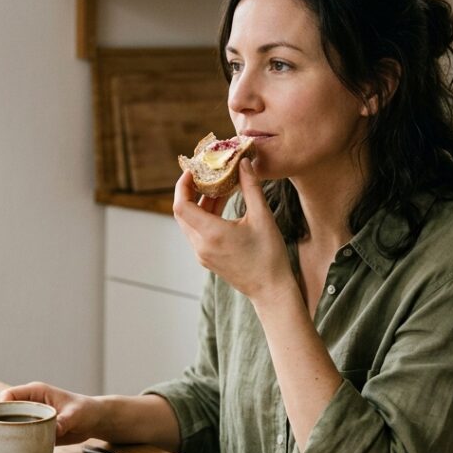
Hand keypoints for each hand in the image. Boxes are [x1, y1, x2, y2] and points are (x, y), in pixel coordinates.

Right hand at [0, 382, 106, 444]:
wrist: (95, 421)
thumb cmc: (86, 410)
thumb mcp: (75, 415)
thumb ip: (63, 421)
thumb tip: (52, 431)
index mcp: (35, 392)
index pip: (9, 395)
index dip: (1, 407)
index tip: (1, 423)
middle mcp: (30, 404)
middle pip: (5, 411)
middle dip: (1, 424)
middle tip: (2, 439)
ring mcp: (32, 417)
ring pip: (11, 424)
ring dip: (8, 435)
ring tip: (7, 448)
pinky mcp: (36, 429)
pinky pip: (21, 435)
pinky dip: (17, 442)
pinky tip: (16, 452)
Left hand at [173, 160, 295, 301]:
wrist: (271, 290)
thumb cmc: (269, 255)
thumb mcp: (262, 217)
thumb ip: (250, 187)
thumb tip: (243, 162)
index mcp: (211, 234)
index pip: (181, 205)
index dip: (182, 185)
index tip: (192, 170)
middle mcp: (201, 245)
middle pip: (182, 213)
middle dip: (189, 191)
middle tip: (203, 174)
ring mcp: (202, 254)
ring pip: (190, 223)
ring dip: (200, 203)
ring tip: (217, 186)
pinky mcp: (208, 259)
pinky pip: (198, 232)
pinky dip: (205, 216)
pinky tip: (221, 204)